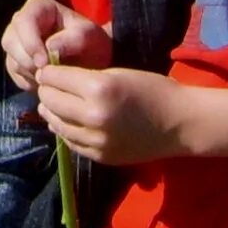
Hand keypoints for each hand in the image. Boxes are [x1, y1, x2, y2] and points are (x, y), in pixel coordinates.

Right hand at [3, 0, 110, 90]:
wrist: (92, 62)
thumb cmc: (92, 43)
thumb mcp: (92, 37)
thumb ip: (75, 38)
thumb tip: (50, 47)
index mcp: (39, 7)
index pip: (23, 21)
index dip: (30, 42)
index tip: (44, 62)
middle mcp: (21, 22)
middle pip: (10, 41)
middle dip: (28, 61)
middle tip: (48, 75)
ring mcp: (16, 42)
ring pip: (11, 60)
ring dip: (31, 73)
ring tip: (53, 78)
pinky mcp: (15, 61)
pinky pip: (14, 75)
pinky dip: (30, 82)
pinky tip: (48, 82)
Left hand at [33, 64, 185, 165]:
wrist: (181, 123)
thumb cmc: (153, 89)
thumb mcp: (118, 72)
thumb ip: (84, 76)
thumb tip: (52, 78)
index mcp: (98, 88)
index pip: (54, 78)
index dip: (48, 72)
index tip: (48, 70)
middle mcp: (93, 116)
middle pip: (49, 101)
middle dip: (46, 91)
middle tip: (49, 86)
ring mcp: (96, 140)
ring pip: (55, 124)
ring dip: (51, 112)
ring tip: (52, 104)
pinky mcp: (100, 156)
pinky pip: (70, 142)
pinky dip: (64, 130)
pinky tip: (66, 122)